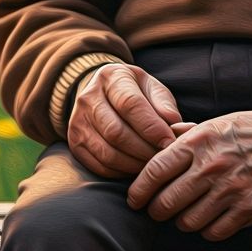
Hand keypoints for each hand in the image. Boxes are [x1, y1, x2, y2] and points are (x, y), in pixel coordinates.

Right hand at [67, 63, 185, 177]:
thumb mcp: (151, 88)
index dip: (152, 127)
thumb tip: (176, 126)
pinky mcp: (75, 143)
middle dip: (145, 150)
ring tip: (152, 165)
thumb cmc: (135, 92)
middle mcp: (88, 97)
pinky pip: (100, 166)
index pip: (130, 104)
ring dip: (134, 165)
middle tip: (163, 158)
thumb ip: (164, 104)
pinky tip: (135, 168)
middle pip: (116, 132)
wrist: (103, 95)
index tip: (170, 142)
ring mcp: (78, 121)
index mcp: (111, 77)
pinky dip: (121, 173)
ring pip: (108, 153)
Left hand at [127, 102, 251, 240]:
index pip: (156, 170)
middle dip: (155, 210)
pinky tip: (203, 221)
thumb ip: (179, 138)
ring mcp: (231, 189)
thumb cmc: (240, 130)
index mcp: (197, 142)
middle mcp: (211, 166)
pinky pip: (215, 232)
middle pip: (168, 200)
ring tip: (178, 216)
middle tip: (153, 210)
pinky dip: (204, 230)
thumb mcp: (208, 125)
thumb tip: (152, 146)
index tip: (133, 199)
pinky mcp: (249, 208)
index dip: (139, 188)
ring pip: (189, 220)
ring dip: (179, 222)